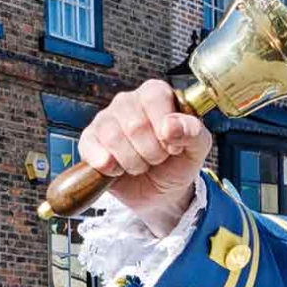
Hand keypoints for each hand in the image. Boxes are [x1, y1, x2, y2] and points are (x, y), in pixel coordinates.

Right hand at [80, 79, 210, 232]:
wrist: (161, 193)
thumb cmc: (178, 162)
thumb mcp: (197, 148)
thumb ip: (193, 132)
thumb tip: (170, 126)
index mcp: (155, 93)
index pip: (155, 98)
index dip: (165, 129)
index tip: (174, 147)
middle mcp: (127, 101)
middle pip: (135, 124)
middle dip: (152, 152)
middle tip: (158, 159)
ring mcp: (105, 120)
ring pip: (113, 137)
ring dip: (133, 163)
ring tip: (141, 165)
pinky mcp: (89, 140)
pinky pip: (91, 148)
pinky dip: (109, 166)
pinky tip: (119, 170)